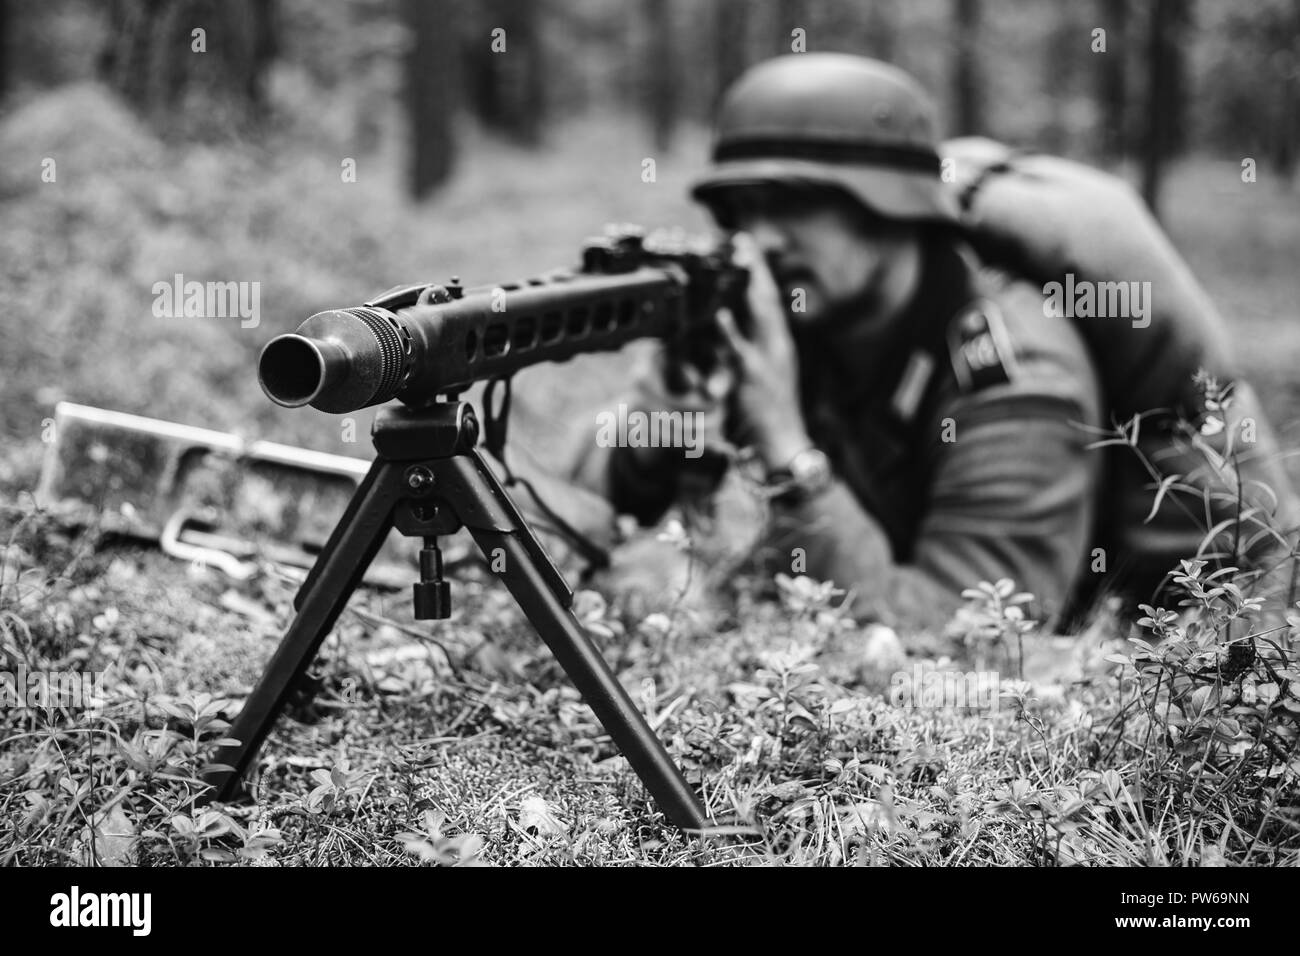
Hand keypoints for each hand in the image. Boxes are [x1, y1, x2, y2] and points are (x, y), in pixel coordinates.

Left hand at [716, 232, 812, 469]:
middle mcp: (776, 346)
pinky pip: (741, 352)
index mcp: (777, 343)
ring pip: (759, 315)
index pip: (768, 298)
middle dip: (755, 266)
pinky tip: (721, 314)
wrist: (783, 447)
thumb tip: (727, 328)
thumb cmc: (767, 415)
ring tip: (737, 258)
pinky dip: (731, 331)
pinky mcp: (753, 379)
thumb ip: (747, 351)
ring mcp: (766, 360)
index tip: (745, 243)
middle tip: (741, 238)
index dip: (758, 269)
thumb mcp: (761, 376)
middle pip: (766, 298)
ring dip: (748, 285)